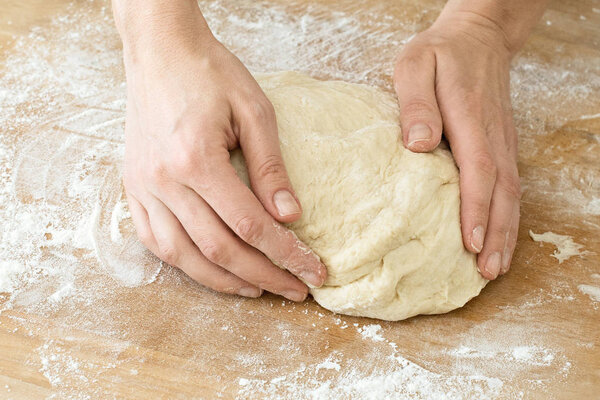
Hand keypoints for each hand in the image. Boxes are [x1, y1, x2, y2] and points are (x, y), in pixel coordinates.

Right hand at [120, 16, 326, 300]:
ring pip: (182, 255)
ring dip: (222, 280)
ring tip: (257, 288)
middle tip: (295, 288)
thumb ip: (271, 167)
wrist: (160, 51)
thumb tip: (289, 217)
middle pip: (218, 248)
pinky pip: (154, 241)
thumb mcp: (254, 110)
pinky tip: (209, 270)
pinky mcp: (133, 187)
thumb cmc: (209, 73)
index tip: (313, 270)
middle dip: (263, 274)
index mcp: (196, 159)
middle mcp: (164, 180)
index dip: (285, 253)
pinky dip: (184, 263)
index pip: (249, 225)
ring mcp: (143, 187)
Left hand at [393, 13, 520, 279]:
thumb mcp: (414, 65)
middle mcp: (492, 135)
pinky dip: (507, 216)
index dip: (475, 209)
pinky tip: (499, 237)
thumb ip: (415, 103)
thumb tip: (419, 144)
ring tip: (495, 268)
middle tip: (486, 273)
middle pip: (501, 192)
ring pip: (510, 193)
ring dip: (505, 232)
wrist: (478, 36)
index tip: (470, 243)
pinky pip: (510, 185)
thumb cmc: (439, 53)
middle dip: (494, 234)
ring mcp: (502, 141)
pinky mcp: (502, 144)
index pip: (478, 170)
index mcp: (470, 117)